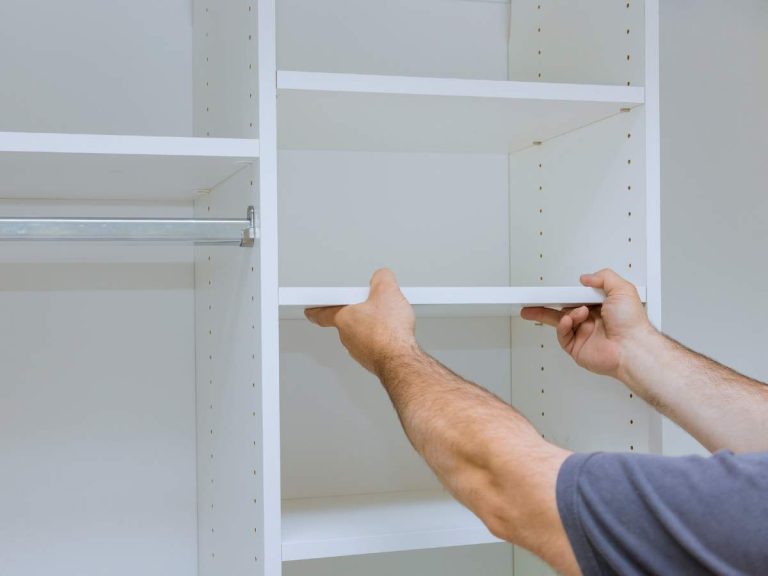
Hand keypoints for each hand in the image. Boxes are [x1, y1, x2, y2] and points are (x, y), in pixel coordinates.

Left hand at [304, 269, 417, 374]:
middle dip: (358, 313)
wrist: (400, 359)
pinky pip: (375, 345)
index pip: (323, 313)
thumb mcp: (387, 292)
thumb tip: (382, 277)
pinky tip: (395, 334)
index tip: (311, 310)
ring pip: (362, 334)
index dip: (316, 310)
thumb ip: (381, 278)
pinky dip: (383, 339)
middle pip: (348, 321)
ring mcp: (360, 351)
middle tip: (370, 304)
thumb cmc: (389, 332)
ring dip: (372, 327)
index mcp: (344, 319)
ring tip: (388, 319)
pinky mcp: (374, 359)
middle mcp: (348, 337)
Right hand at [521, 269, 655, 379]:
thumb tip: (587, 278)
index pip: (576, 297)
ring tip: (573, 314)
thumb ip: (604, 277)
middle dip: (545, 305)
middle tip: (532, 301)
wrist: (632, 347)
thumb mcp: (623, 289)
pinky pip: (562, 335)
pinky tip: (569, 321)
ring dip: (562, 315)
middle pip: (562, 310)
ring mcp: (583, 334)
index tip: (551, 290)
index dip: (564, 293)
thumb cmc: (632, 323)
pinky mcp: (576, 347)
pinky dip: (562, 326)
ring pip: (559, 322)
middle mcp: (591, 321)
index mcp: (600, 307)